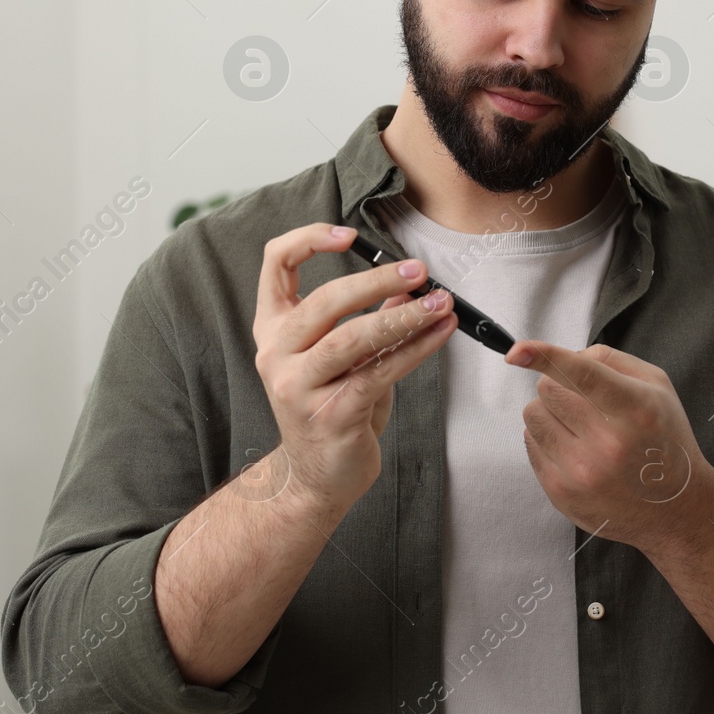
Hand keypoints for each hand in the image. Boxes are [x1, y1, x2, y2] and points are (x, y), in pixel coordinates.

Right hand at [252, 223, 457, 510]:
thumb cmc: (331, 411)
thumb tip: (407, 289)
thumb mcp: (344, 360)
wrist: (316, 479)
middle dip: (378, 280)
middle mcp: (276, 354)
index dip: (309, 239)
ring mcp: (297, 387)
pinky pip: (378, 372)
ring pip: (352, 338)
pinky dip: (415, 349)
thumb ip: (368, 322)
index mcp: (273, 330)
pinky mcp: (329, 414)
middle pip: (324, 300)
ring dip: (403, 317)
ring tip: (440, 302)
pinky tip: (439, 334)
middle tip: (418, 271)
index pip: (274, 264)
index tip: (349, 235)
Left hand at [504, 340, 713, 551]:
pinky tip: (575, 449)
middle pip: (548, 389)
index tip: (517, 351)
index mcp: (635, 410)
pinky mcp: (561, 493)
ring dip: (549, 412)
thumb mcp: (656, 388)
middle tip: (584, 403)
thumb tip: (566, 356)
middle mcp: (607, 444)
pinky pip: (530, 444)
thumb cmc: (664, 440)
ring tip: (578, 427)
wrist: (674, 509)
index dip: (545, 356)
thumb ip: (611, 361)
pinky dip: (546, 439)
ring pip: (533, 414)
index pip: (582, 374)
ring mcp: (581, 472)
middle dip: (560, 386)